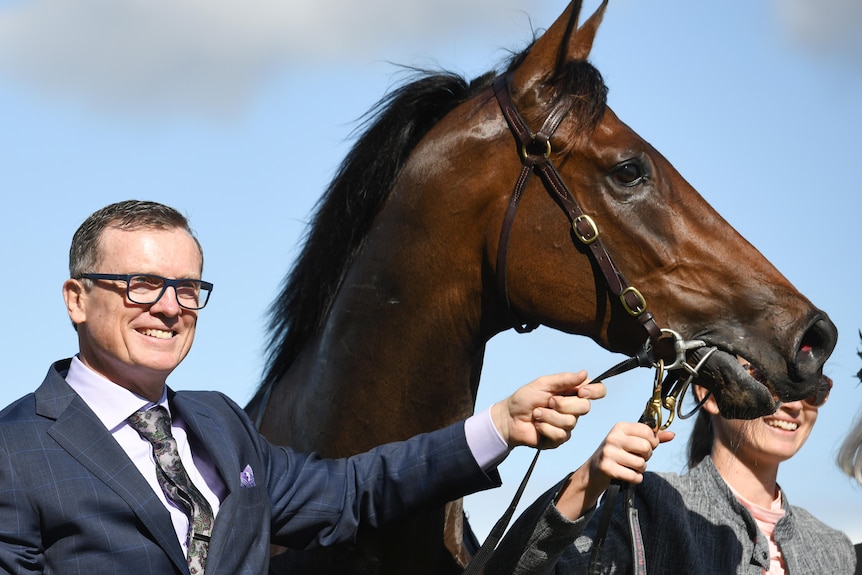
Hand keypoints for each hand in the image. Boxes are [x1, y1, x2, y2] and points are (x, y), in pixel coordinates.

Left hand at [489, 371, 604, 448]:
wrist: (509, 418)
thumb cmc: (525, 398)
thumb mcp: (543, 383)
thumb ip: (563, 379)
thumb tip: (584, 373)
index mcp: (572, 392)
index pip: (597, 390)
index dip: (595, 391)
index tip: (582, 391)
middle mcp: (573, 409)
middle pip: (585, 407)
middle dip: (564, 404)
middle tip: (549, 401)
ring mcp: (568, 425)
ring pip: (570, 422)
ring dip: (549, 416)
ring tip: (537, 413)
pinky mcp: (559, 439)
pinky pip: (560, 434)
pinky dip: (545, 428)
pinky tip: (538, 425)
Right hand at [555, 422, 673, 519]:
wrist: (593, 471)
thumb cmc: (616, 454)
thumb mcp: (631, 441)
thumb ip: (651, 438)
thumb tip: (672, 435)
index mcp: (620, 427)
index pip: (647, 431)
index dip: (652, 442)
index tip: (646, 446)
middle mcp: (613, 437)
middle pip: (646, 447)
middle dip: (647, 456)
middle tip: (638, 458)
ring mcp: (609, 453)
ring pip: (641, 463)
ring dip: (640, 469)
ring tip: (631, 466)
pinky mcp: (607, 468)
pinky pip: (634, 476)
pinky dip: (636, 478)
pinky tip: (628, 475)